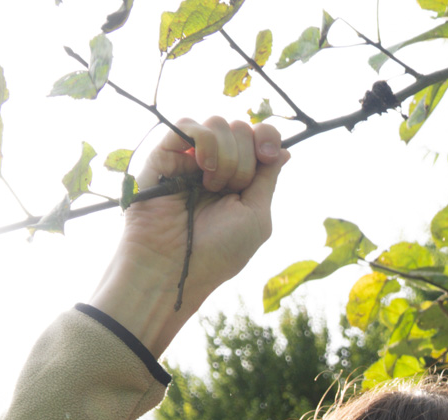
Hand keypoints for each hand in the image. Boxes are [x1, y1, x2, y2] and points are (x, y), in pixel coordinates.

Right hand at [87, 117, 287, 354]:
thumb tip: (284, 150)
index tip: (268, 156)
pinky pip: (187, 123)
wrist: (177, 269)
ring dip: (226, 155)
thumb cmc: (218, 251)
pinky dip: (204, 140)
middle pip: (241, 128)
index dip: (267, 137)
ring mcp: (188, 158)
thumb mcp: (256, 216)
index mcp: (239, 178)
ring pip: (217, 123)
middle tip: (231, 188)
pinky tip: (203, 168)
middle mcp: (214, 164)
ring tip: (212, 187)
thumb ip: (267, 179)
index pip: (259, 136)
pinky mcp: (163, 154)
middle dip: (245, 158)